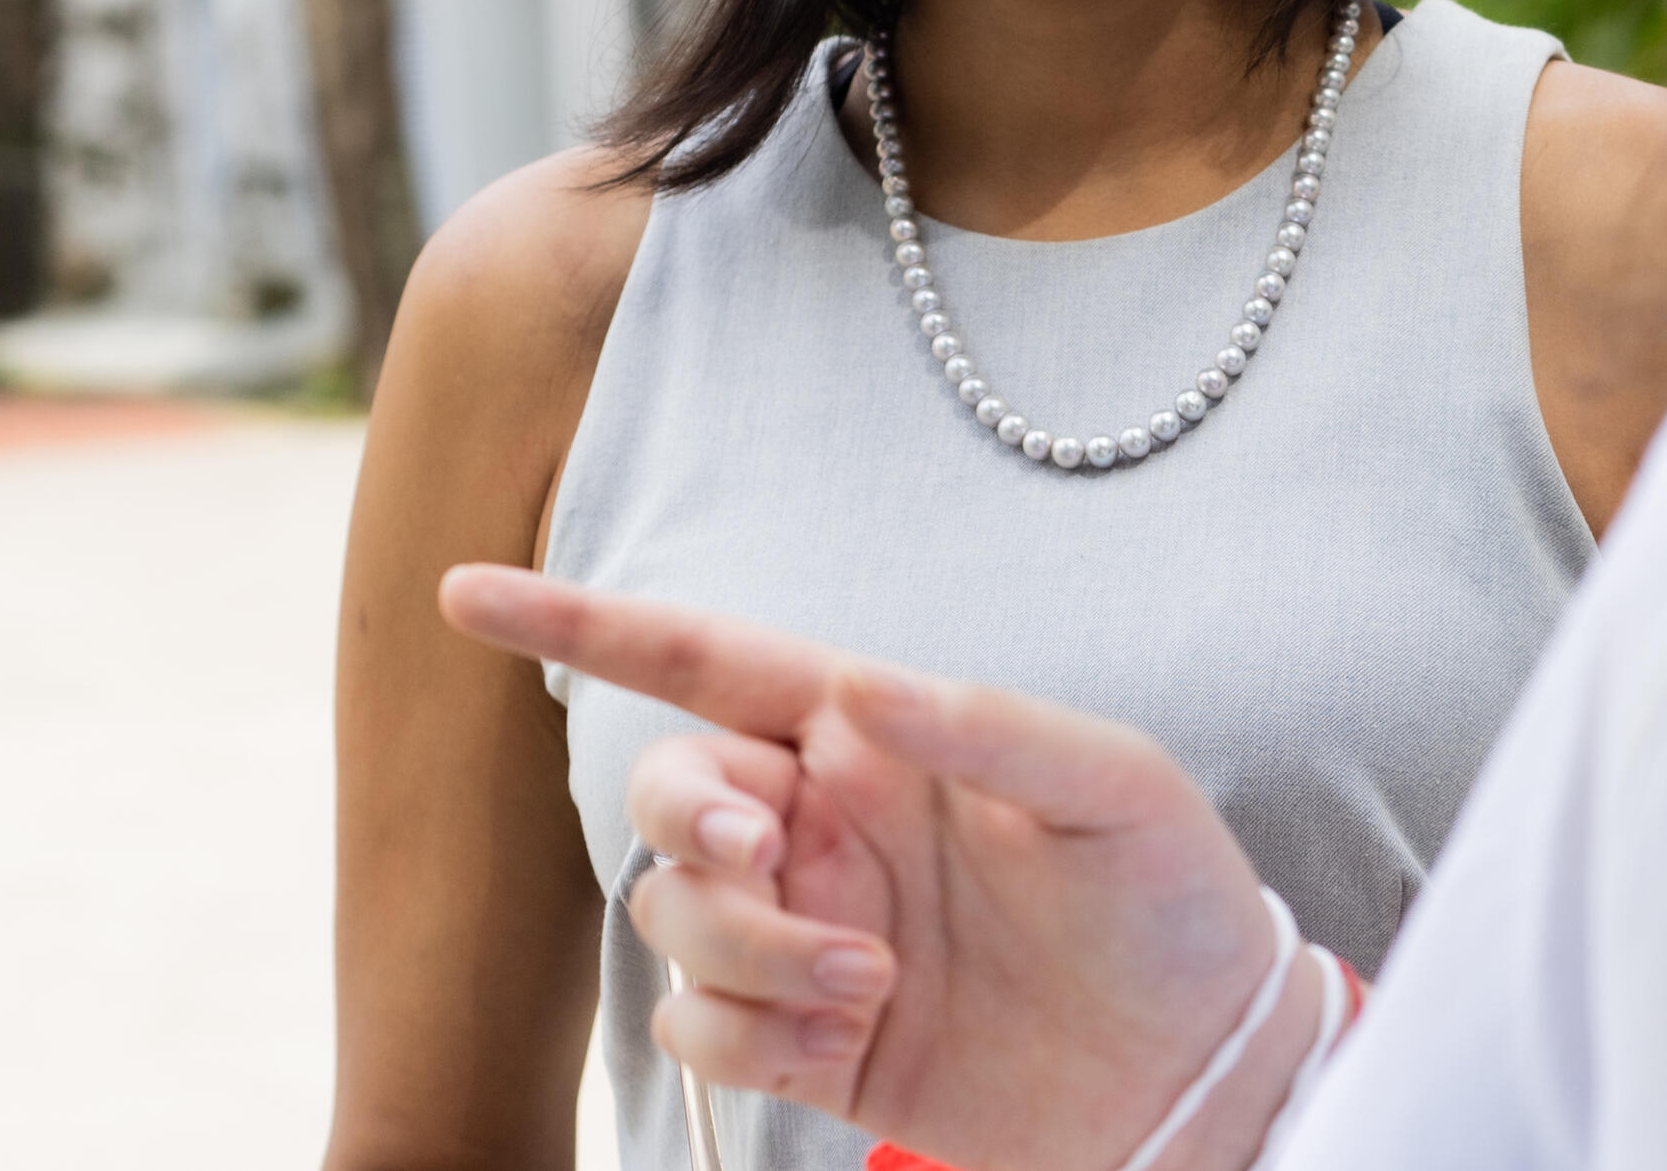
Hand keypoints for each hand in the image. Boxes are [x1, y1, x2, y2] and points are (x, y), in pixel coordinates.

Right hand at [437, 565, 1306, 1170]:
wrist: (1195, 1073)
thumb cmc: (1172, 905)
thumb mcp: (1111, 789)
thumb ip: (986, 726)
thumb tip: (862, 684)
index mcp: (879, 734)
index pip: (709, 661)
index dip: (587, 624)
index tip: (471, 593)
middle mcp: (828, 821)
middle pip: (669, 792)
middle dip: (695, 824)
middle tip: (774, 856)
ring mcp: (810, 929)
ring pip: (676, 919)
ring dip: (748, 954)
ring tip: (871, 983)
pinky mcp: (805, 1041)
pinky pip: (700, 1031)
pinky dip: (749, 1038)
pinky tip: (848, 1038)